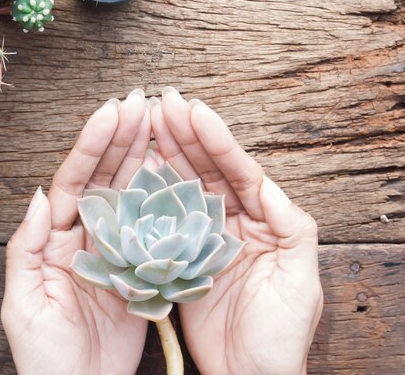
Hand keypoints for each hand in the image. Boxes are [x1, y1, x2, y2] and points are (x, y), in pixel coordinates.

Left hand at [2, 90, 151, 374]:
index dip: (93, 145)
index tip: (113, 111)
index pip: (74, 180)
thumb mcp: (22, 302)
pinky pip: (153, 227)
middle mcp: (85, 237)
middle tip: (143, 102)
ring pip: (131, 194)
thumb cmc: (44, 354)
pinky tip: (177, 174)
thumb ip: (26, 248)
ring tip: (160, 124)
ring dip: (144, 158)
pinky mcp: (140, 270)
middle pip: (105, 177)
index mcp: (54, 239)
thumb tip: (39, 195)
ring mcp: (115, 251)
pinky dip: (164, 199)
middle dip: (122, 138)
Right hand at [150, 87, 322, 374]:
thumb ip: (291, 227)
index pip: (238, 171)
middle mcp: (232, 223)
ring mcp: (203, 238)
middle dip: (185, 134)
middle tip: (161, 103)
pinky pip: (164, 219)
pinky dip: (152, 192)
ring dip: (167, 153)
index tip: (193, 109)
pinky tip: (138, 169)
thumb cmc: (280, 334)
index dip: (215, 140)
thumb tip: (268, 183)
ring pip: (183, 187)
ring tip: (147, 123)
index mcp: (264, 222)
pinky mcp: (179, 257)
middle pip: (206, 170)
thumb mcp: (299, 279)